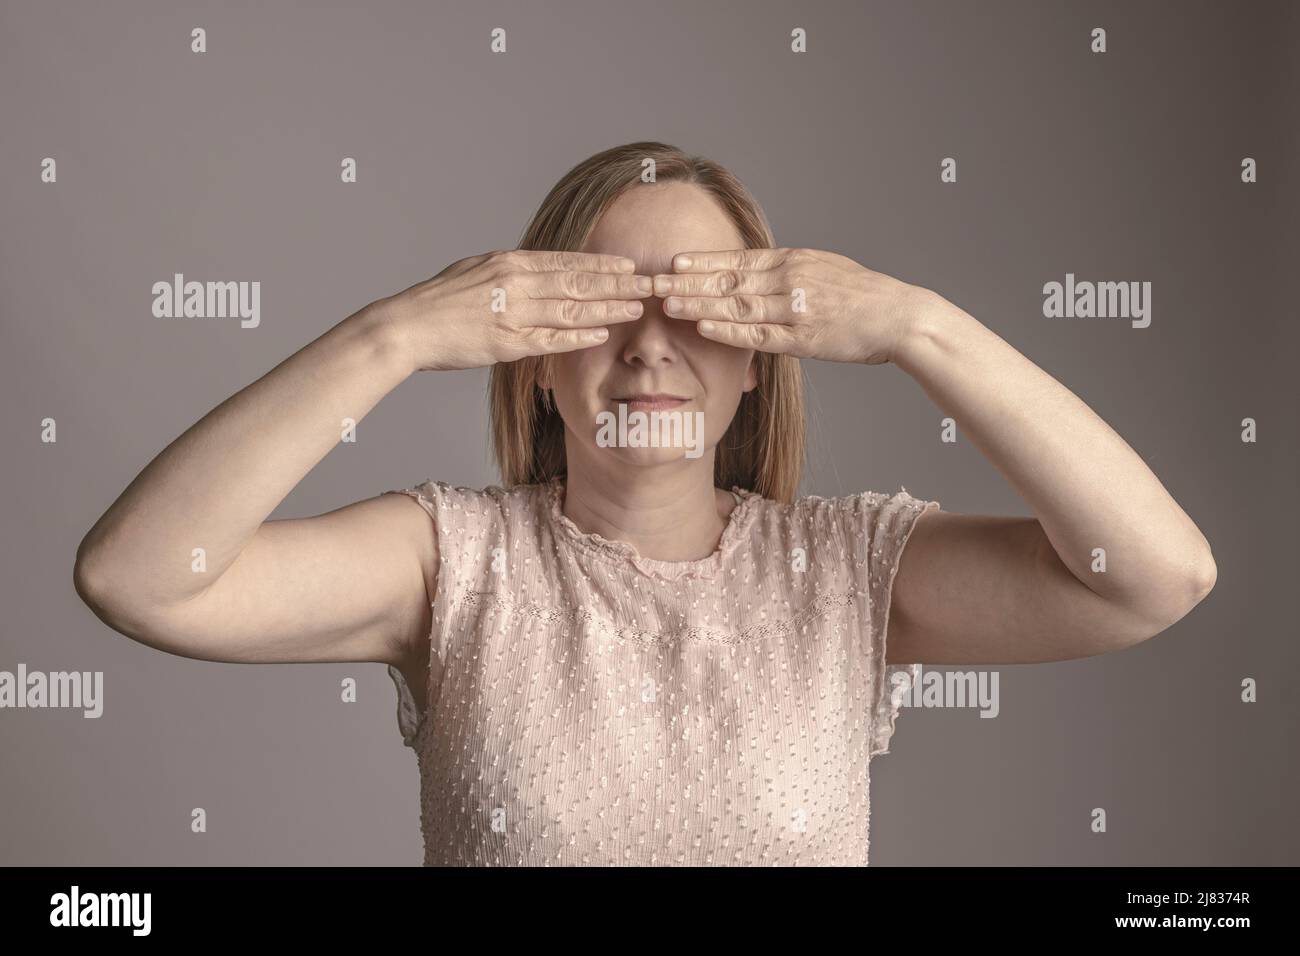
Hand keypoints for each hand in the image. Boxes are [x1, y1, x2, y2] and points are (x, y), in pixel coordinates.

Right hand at [372, 250, 652, 370]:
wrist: (408, 326)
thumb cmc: (439, 300)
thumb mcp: (476, 270)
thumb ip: (510, 270)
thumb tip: (535, 267)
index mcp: (509, 263)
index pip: (565, 262)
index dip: (600, 264)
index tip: (627, 265)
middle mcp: (516, 284)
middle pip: (577, 282)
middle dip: (617, 283)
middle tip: (648, 284)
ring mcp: (513, 313)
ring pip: (571, 309)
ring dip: (607, 308)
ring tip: (636, 308)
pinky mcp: (506, 343)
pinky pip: (550, 339)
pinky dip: (577, 336)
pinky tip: (601, 334)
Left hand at [651, 247, 934, 364]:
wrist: (900, 317)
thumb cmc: (862, 296)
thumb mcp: (823, 270)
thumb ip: (788, 271)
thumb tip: (758, 271)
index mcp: (793, 261)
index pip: (738, 259)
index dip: (703, 261)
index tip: (673, 261)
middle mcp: (790, 280)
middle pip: (728, 280)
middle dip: (687, 281)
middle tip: (652, 281)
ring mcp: (796, 309)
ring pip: (737, 306)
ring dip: (699, 304)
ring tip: (666, 303)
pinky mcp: (804, 338)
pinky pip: (758, 334)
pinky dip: (728, 331)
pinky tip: (702, 329)